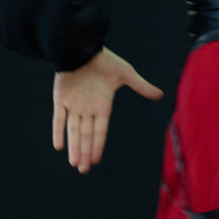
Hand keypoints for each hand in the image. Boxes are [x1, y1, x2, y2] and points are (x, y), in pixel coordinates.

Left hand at [51, 48, 164, 174]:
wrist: (83, 48)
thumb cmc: (105, 61)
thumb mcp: (126, 74)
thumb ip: (141, 86)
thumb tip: (160, 95)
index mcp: (103, 105)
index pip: (100, 131)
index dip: (98, 146)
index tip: (96, 161)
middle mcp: (88, 109)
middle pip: (86, 135)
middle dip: (85, 152)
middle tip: (83, 169)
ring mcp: (74, 105)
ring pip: (73, 131)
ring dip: (74, 146)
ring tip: (75, 163)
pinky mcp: (60, 99)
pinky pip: (59, 119)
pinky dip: (58, 132)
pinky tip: (59, 146)